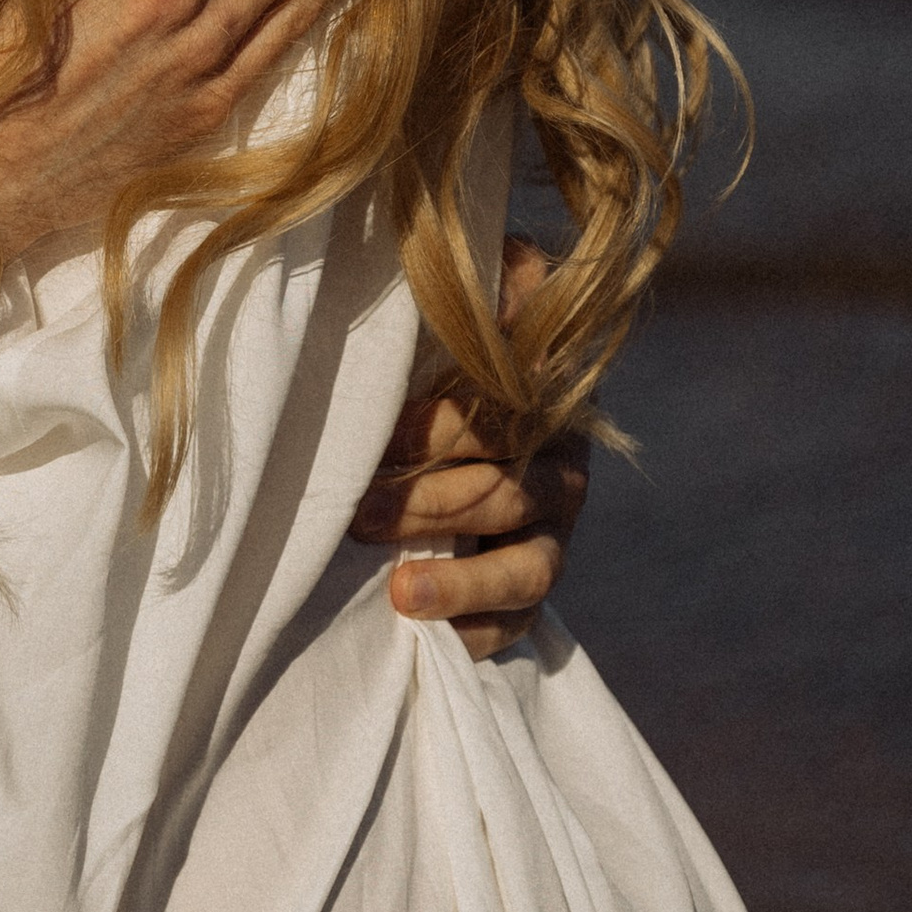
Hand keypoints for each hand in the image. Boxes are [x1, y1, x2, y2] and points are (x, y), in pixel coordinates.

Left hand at [347, 240, 587, 661]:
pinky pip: (522, 620)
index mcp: (544, 393)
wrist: (480, 400)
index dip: (441, 429)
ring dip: (459, 579)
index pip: (505, 417)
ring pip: (526, 566)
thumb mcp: (470, 298)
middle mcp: (559, 462)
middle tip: (353, 514)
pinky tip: (421, 633)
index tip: (380, 438)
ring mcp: (554, 528)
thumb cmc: (447, 340)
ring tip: (399, 594)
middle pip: (503, 493)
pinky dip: (477, 632)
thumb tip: (503, 285)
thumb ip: (496, 277)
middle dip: (427, 506)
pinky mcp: (536, 579)